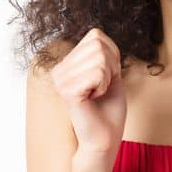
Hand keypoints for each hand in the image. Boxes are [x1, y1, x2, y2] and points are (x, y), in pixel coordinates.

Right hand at [51, 27, 126, 153]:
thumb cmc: (109, 110)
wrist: (104, 138)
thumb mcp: (111, 74)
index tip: (107, 78)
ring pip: (100, 58)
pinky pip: (98, 72)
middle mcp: (59, 69)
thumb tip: (97, 32)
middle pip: (98, 44)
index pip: (96, 35)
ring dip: (107, 78)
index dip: (112, 56)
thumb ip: (104, 53)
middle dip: (111, 66)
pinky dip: (104, 85)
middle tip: (102, 88)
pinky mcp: (67, 90)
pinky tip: (94, 99)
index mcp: (67, 64)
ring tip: (97, 94)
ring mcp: (60, 79)